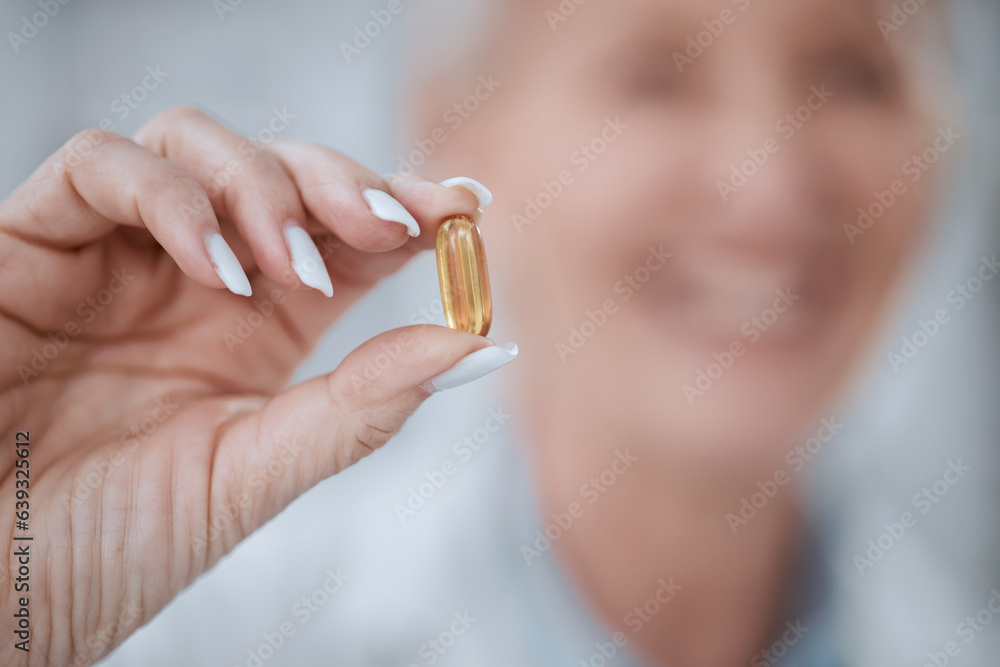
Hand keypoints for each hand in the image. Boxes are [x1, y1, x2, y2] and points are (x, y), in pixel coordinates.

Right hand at [0, 106, 499, 664]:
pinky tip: (211, 266)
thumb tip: (479, 345)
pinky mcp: (34, 241)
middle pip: (284, 172)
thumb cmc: (110, 547)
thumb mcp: (254, 472)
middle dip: (344, 184)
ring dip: (263, 188)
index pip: (346, 236)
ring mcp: (118, 253)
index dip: (407, 207)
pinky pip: (100, 166)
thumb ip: (362, 406)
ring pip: (198, 144)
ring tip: (289, 266)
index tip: (466, 205)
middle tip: (390, 226)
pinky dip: (169, 198)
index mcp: (261, 325)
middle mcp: (198, 278)